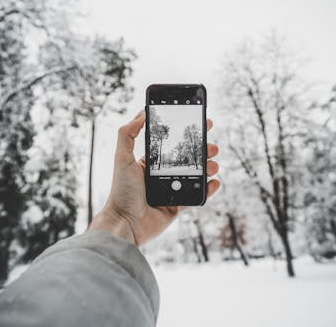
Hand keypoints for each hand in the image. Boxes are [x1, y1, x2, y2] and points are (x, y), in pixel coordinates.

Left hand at [89, 110, 219, 245]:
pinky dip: (209, 189)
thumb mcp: (122, 157)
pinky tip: (214, 182)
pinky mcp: (178, 206)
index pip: (173, 144)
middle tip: (213, 146)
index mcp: (151, 162)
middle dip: (204, 150)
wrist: (125, 223)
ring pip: (197, 176)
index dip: (188, 134)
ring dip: (209, 168)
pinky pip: (197, 196)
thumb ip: (127, 133)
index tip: (203, 124)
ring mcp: (172, 190)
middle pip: (189, 158)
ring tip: (213, 165)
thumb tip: (141, 112)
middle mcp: (163, 175)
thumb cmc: (121, 191)